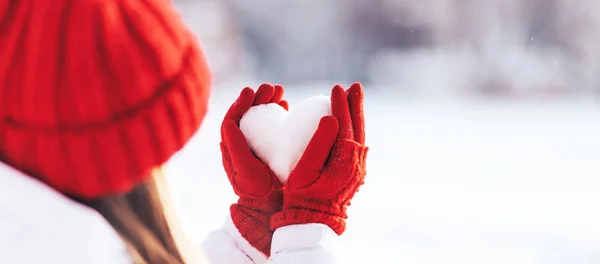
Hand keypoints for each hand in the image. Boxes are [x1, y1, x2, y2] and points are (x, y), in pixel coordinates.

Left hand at [220, 83, 287, 255]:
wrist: (271, 205)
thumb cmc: (258, 190)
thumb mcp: (245, 171)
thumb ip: (236, 148)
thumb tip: (229, 122)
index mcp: (231, 146)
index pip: (232, 118)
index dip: (240, 103)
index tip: (251, 91)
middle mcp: (242, 142)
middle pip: (246, 113)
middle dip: (257, 98)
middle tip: (271, 88)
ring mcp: (257, 143)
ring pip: (259, 115)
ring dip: (268, 101)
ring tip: (280, 91)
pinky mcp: (271, 145)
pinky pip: (272, 123)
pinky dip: (277, 111)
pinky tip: (285, 104)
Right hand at [270, 82, 367, 234]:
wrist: (313, 222)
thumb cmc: (302, 196)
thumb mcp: (304, 171)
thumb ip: (318, 144)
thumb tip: (331, 118)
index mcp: (345, 160)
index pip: (345, 125)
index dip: (341, 104)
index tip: (336, 88)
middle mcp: (356, 164)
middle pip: (359, 128)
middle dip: (355, 105)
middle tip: (354, 86)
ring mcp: (358, 170)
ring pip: (361, 136)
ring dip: (357, 116)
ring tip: (354, 99)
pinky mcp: (355, 174)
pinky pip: (358, 145)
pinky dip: (355, 130)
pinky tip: (349, 124)